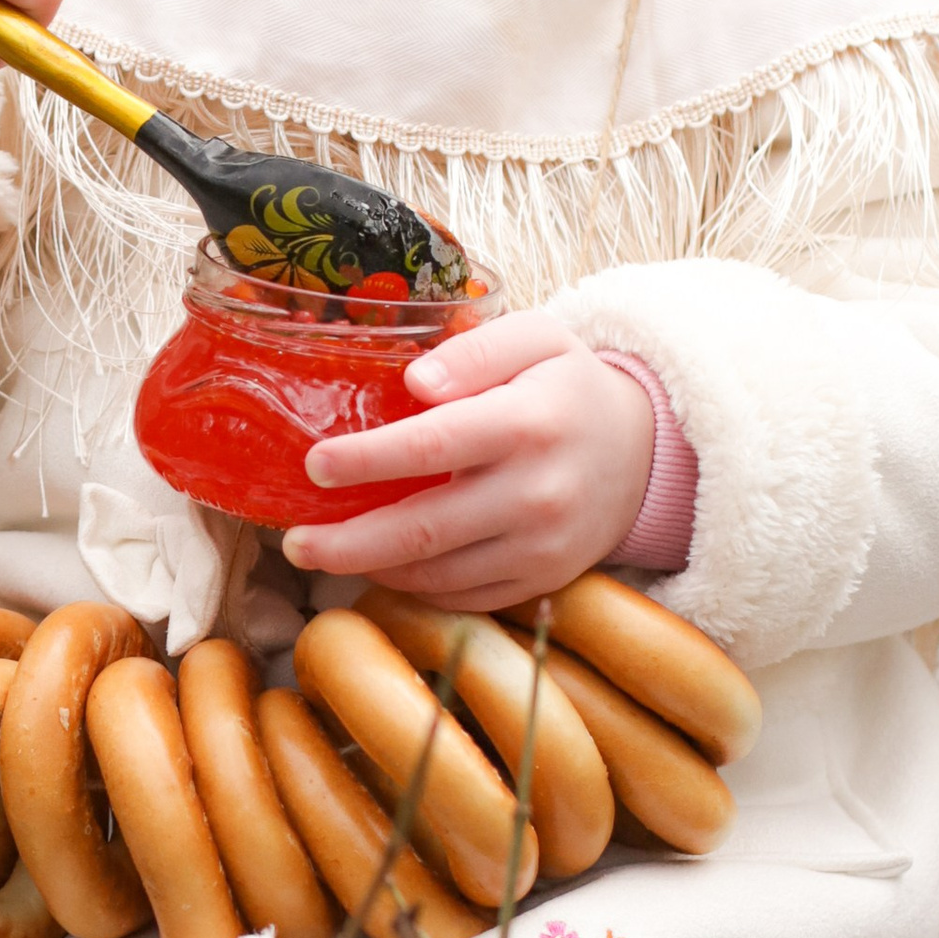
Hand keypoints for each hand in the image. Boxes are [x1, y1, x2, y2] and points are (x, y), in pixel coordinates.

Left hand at [283, 308, 655, 609]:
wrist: (645, 454)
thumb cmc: (570, 388)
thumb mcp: (536, 339)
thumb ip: (475, 350)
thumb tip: (416, 382)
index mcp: (528, 424)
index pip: (431, 447)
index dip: (366, 460)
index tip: (314, 465)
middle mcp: (536, 493)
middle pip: (423, 530)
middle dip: (347, 542)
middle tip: (293, 541)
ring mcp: (541, 547)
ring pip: (437, 573)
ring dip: (371, 568)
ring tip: (323, 552)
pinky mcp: (542, 581)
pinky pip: (463, 598)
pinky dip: (413, 587)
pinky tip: (380, 567)